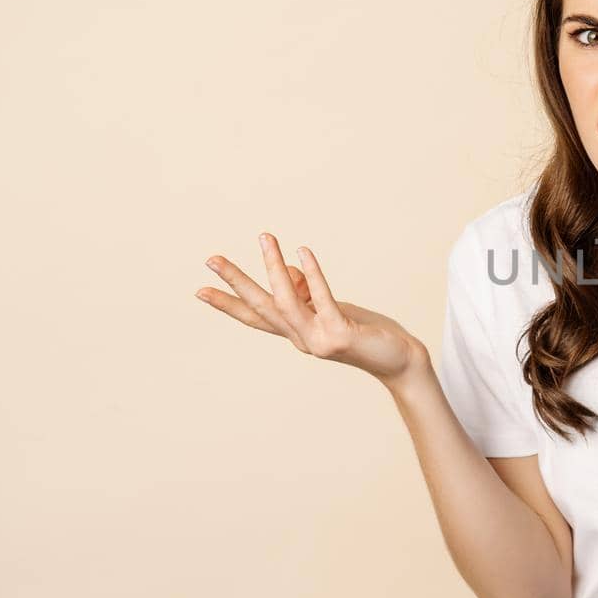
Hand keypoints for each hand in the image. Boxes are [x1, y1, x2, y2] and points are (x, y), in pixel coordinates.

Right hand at [196, 232, 424, 383]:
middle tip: (211, 259)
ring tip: (264, 237)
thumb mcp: (331, 309)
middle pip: (262, 307)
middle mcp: (302, 339)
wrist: (398, 360)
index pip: (256, 316)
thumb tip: (289, 267)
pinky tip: (303, 253)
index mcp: (296, 332)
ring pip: (287, 301)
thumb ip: (307, 293)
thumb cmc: (364, 332)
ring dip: (273, 267)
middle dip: (236, 282)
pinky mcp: (340, 335)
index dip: (228, 304)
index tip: (199, 290)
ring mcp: (319, 339)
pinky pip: (323, 299)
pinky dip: (311, 275)